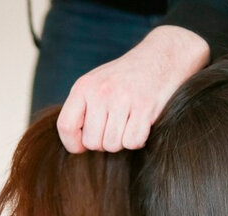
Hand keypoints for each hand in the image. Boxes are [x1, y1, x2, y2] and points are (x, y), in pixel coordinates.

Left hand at [57, 25, 209, 152]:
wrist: (161, 57)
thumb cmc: (126, 77)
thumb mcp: (97, 83)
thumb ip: (83, 108)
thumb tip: (77, 145)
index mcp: (84, 86)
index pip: (66, 126)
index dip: (72, 144)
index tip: (82, 147)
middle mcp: (101, 92)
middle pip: (92, 142)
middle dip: (103, 143)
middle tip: (113, 129)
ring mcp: (123, 99)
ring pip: (112, 145)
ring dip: (121, 141)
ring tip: (128, 125)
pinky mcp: (145, 107)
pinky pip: (132, 142)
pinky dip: (138, 140)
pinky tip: (141, 126)